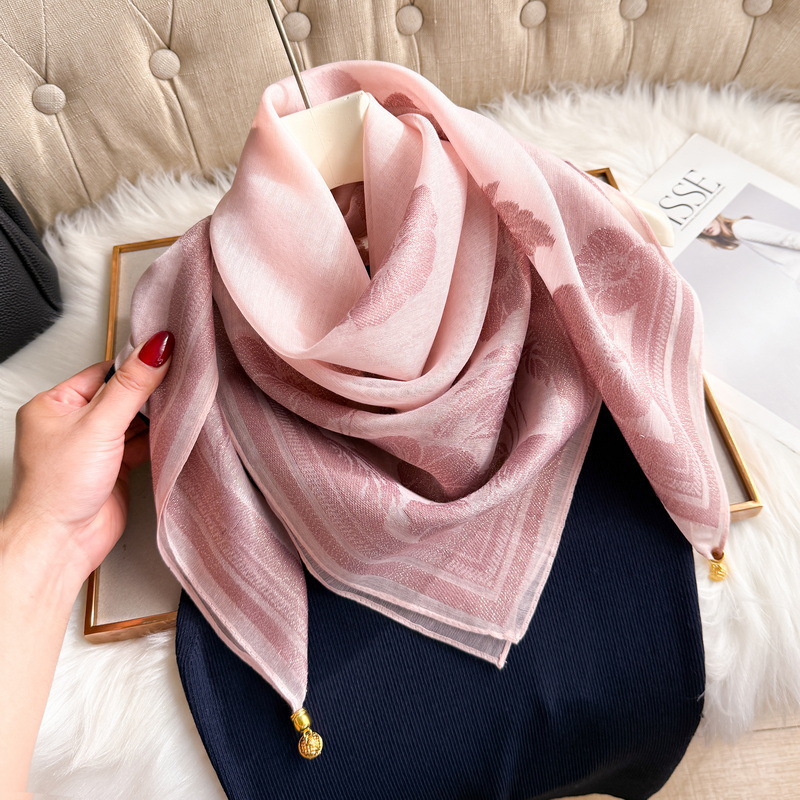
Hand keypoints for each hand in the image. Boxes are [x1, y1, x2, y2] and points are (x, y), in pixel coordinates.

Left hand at [2, 331, 173, 592]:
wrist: (62, 542)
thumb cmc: (58, 489)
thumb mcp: (99, 425)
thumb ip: (132, 386)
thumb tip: (156, 348)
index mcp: (53, 405)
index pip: (103, 372)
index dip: (134, 367)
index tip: (166, 356)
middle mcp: (72, 425)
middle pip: (121, 395)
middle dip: (148, 393)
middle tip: (178, 382)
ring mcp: (94, 448)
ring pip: (133, 421)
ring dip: (155, 418)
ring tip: (179, 409)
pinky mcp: (114, 468)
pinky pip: (140, 444)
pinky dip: (157, 440)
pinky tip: (172, 434)